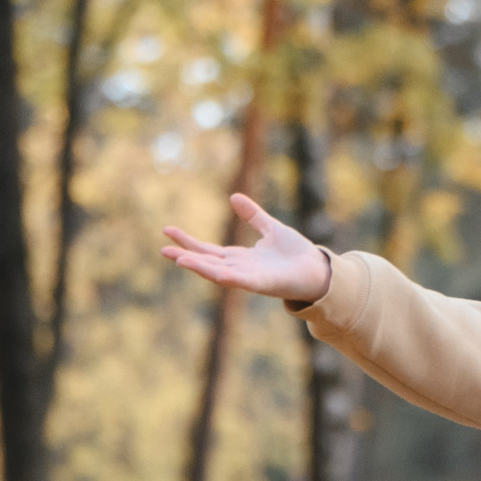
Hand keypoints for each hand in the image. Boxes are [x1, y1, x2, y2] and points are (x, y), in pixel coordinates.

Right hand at [161, 194, 332, 302]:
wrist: (318, 269)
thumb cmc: (296, 253)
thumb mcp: (271, 228)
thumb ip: (253, 215)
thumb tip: (234, 197)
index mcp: (240, 257)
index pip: (208, 250)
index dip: (188, 241)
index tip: (168, 231)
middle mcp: (240, 269)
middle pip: (207, 262)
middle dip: (185, 255)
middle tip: (162, 248)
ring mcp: (250, 278)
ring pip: (218, 272)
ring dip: (199, 267)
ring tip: (179, 259)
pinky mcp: (263, 284)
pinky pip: (242, 281)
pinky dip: (228, 276)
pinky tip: (216, 271)